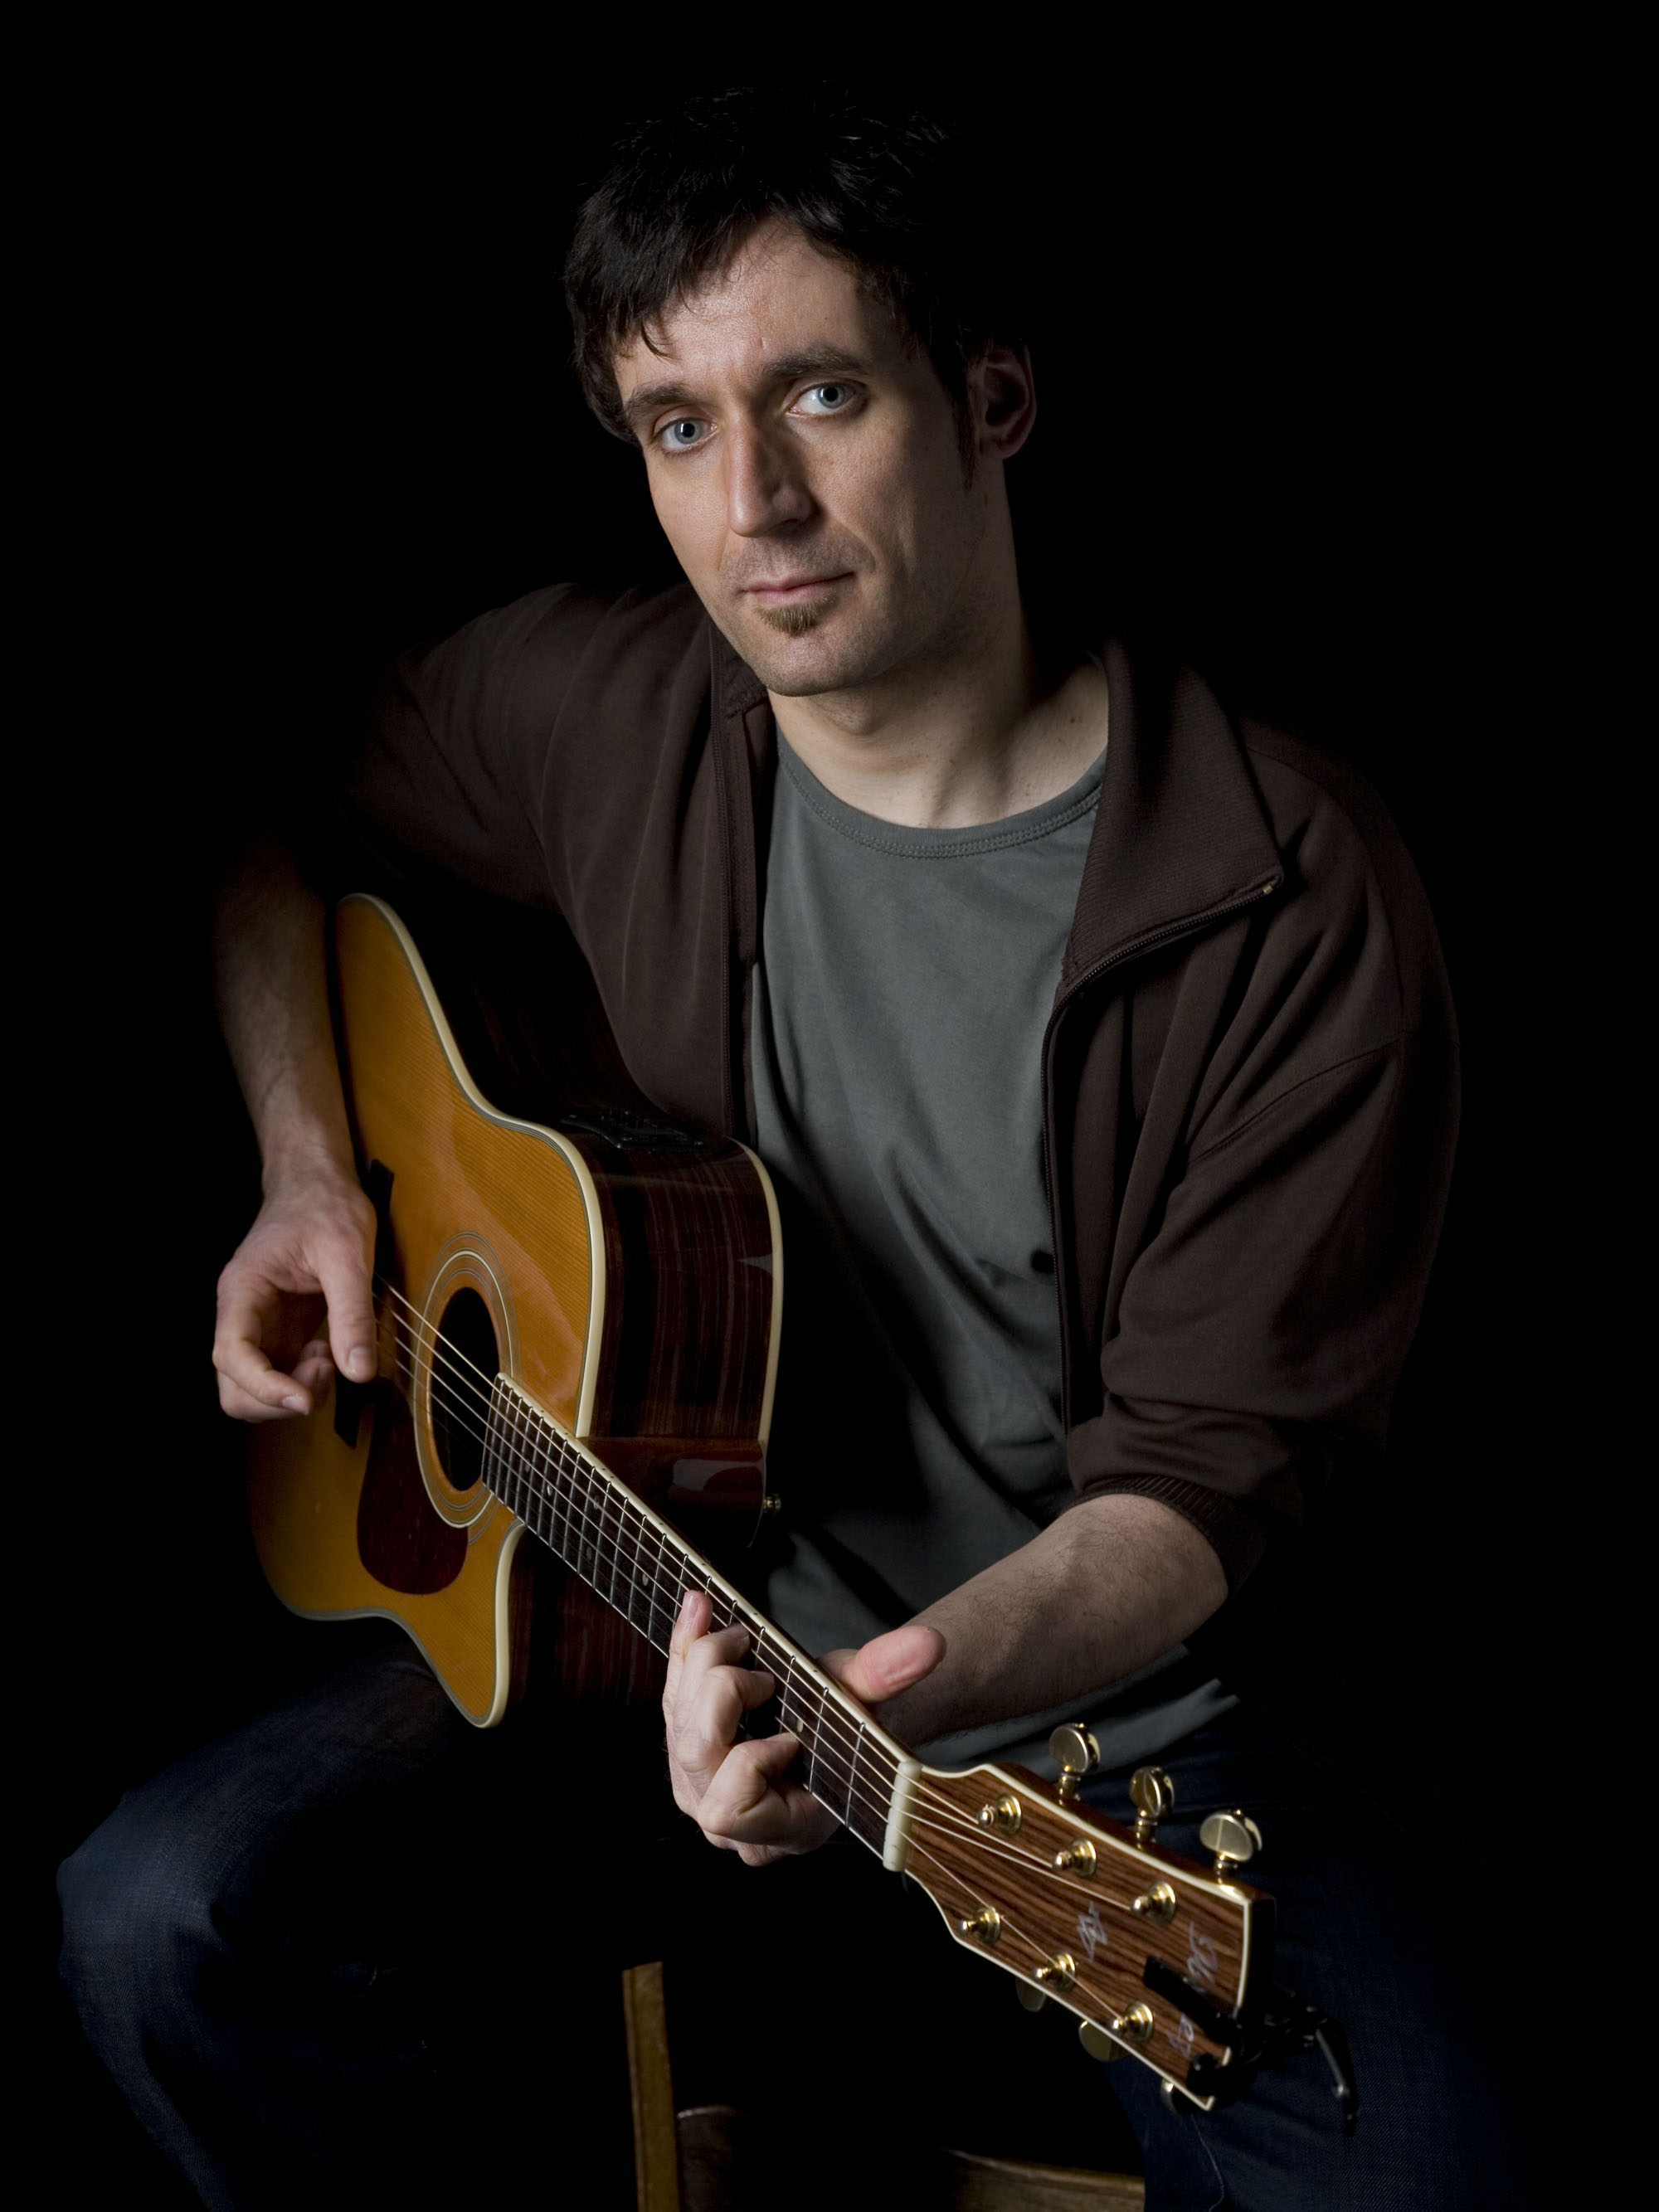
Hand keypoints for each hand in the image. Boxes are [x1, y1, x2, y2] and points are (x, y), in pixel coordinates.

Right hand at [212, 1161, 377, 1421]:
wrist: (318, 1183)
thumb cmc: (326, 1206)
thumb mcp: (348, 1254)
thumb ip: (352, 1314)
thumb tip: (359, 1372)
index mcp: (243, 1290)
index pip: (231, 1355)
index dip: (264, 1387)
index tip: (305, 1397)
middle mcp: (241, 1314)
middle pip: (234, 1387)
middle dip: (278, 1397)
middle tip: (326, 1368)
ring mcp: (259, 1327)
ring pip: (254, 1389)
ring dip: (293, 1392)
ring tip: (331, 1358)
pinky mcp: (279, 1332)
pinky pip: (280, 1376)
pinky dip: (305, 1380)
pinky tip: (331, 1351)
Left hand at [663, 1591, 943, 1865]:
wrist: (844, 1726)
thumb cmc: (858, 1731)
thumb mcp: (870, 1708)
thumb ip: (887, 1679)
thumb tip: (926, 1644)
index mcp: (775, 1830)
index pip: (727, 1808)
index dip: (751, 1761)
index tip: (791, 1736)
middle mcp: (725, 1820)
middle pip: (694, 1750)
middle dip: (726, 1693)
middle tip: (768, 1675)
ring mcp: (697, 1785)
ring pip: (674, 1720)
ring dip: (704, 1664)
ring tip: (743, 1638)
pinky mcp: (683, 1745)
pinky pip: (668, 1694)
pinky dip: (684, 1645)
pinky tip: (699, 1605)